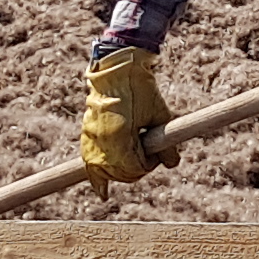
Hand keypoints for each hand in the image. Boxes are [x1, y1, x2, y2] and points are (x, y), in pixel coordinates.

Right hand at [81, 47, 171, 180]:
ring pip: (103, 171)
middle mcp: (101, 141)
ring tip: (130, 167)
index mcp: (120, 136)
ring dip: (117, 173)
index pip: (134, 168)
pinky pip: (88, 163)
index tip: (155, 154)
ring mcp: (91, 137)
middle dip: (134, 169)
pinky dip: (95, 176)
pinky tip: (102, 192)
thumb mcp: (159, 114)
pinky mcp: (86, 133)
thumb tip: (172, 163)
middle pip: (119, 173)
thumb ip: (166, 143)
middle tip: (146, 153)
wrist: (116, 66)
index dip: (148, 165)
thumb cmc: (140, 87)